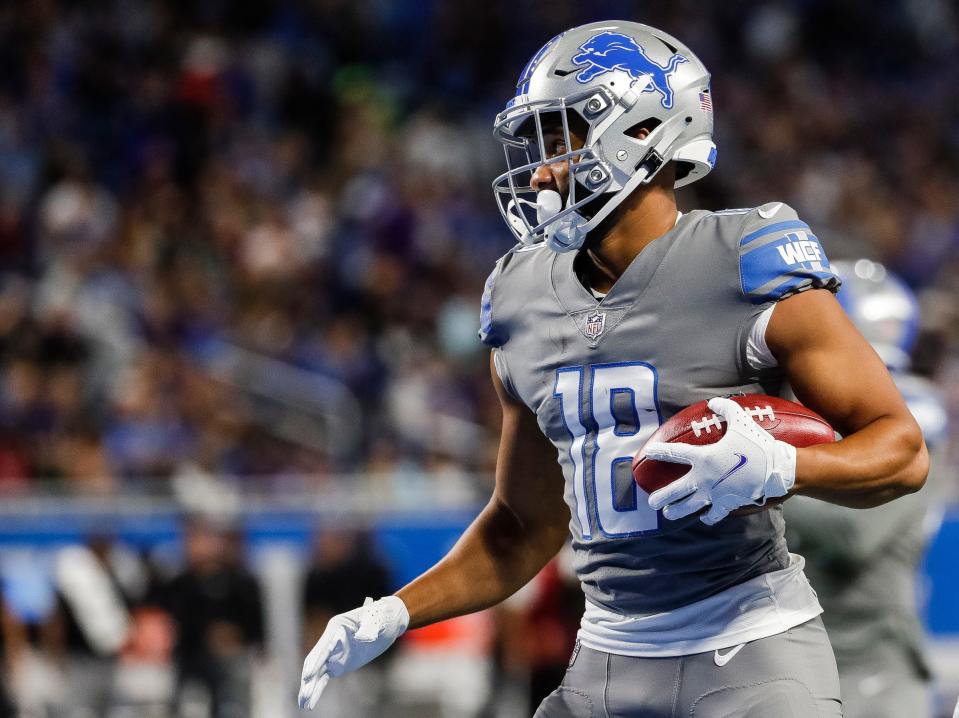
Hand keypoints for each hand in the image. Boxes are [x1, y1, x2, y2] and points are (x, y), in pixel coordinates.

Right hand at [298, 595, 408, 710]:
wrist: (389, 621)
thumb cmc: (382, 616)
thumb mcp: (377, 619)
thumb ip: (369, 628)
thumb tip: (362, 638)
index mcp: (337, 627)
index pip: (323, 647)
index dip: (315, 662)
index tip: (308, 676)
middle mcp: (331, 640)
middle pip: (315, 661)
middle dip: (309, 678)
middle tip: (304, 695)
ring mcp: (333, 654)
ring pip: (317, 672)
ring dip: (310, 687)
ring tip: (303, 704)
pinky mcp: (337, 664)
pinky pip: (323, 678)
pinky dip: (317, 689)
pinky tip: (310, 702)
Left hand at [645, 397, 796, 524]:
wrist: (776, 469)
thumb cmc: (757, 444)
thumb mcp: (740, 421)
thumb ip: (725, 409)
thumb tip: (713, 402)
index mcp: (703, 457)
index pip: (674, 453)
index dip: (659, 453)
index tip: (648, 454)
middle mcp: (704, 478)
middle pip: (676, 490)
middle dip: (661, 497)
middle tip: (651, 502)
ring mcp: (714, 493)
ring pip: (689, 507)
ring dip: (677, 511)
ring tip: (668, 514)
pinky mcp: (727, 504)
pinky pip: (713, 514)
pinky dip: (707, 517)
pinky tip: (703, 517)